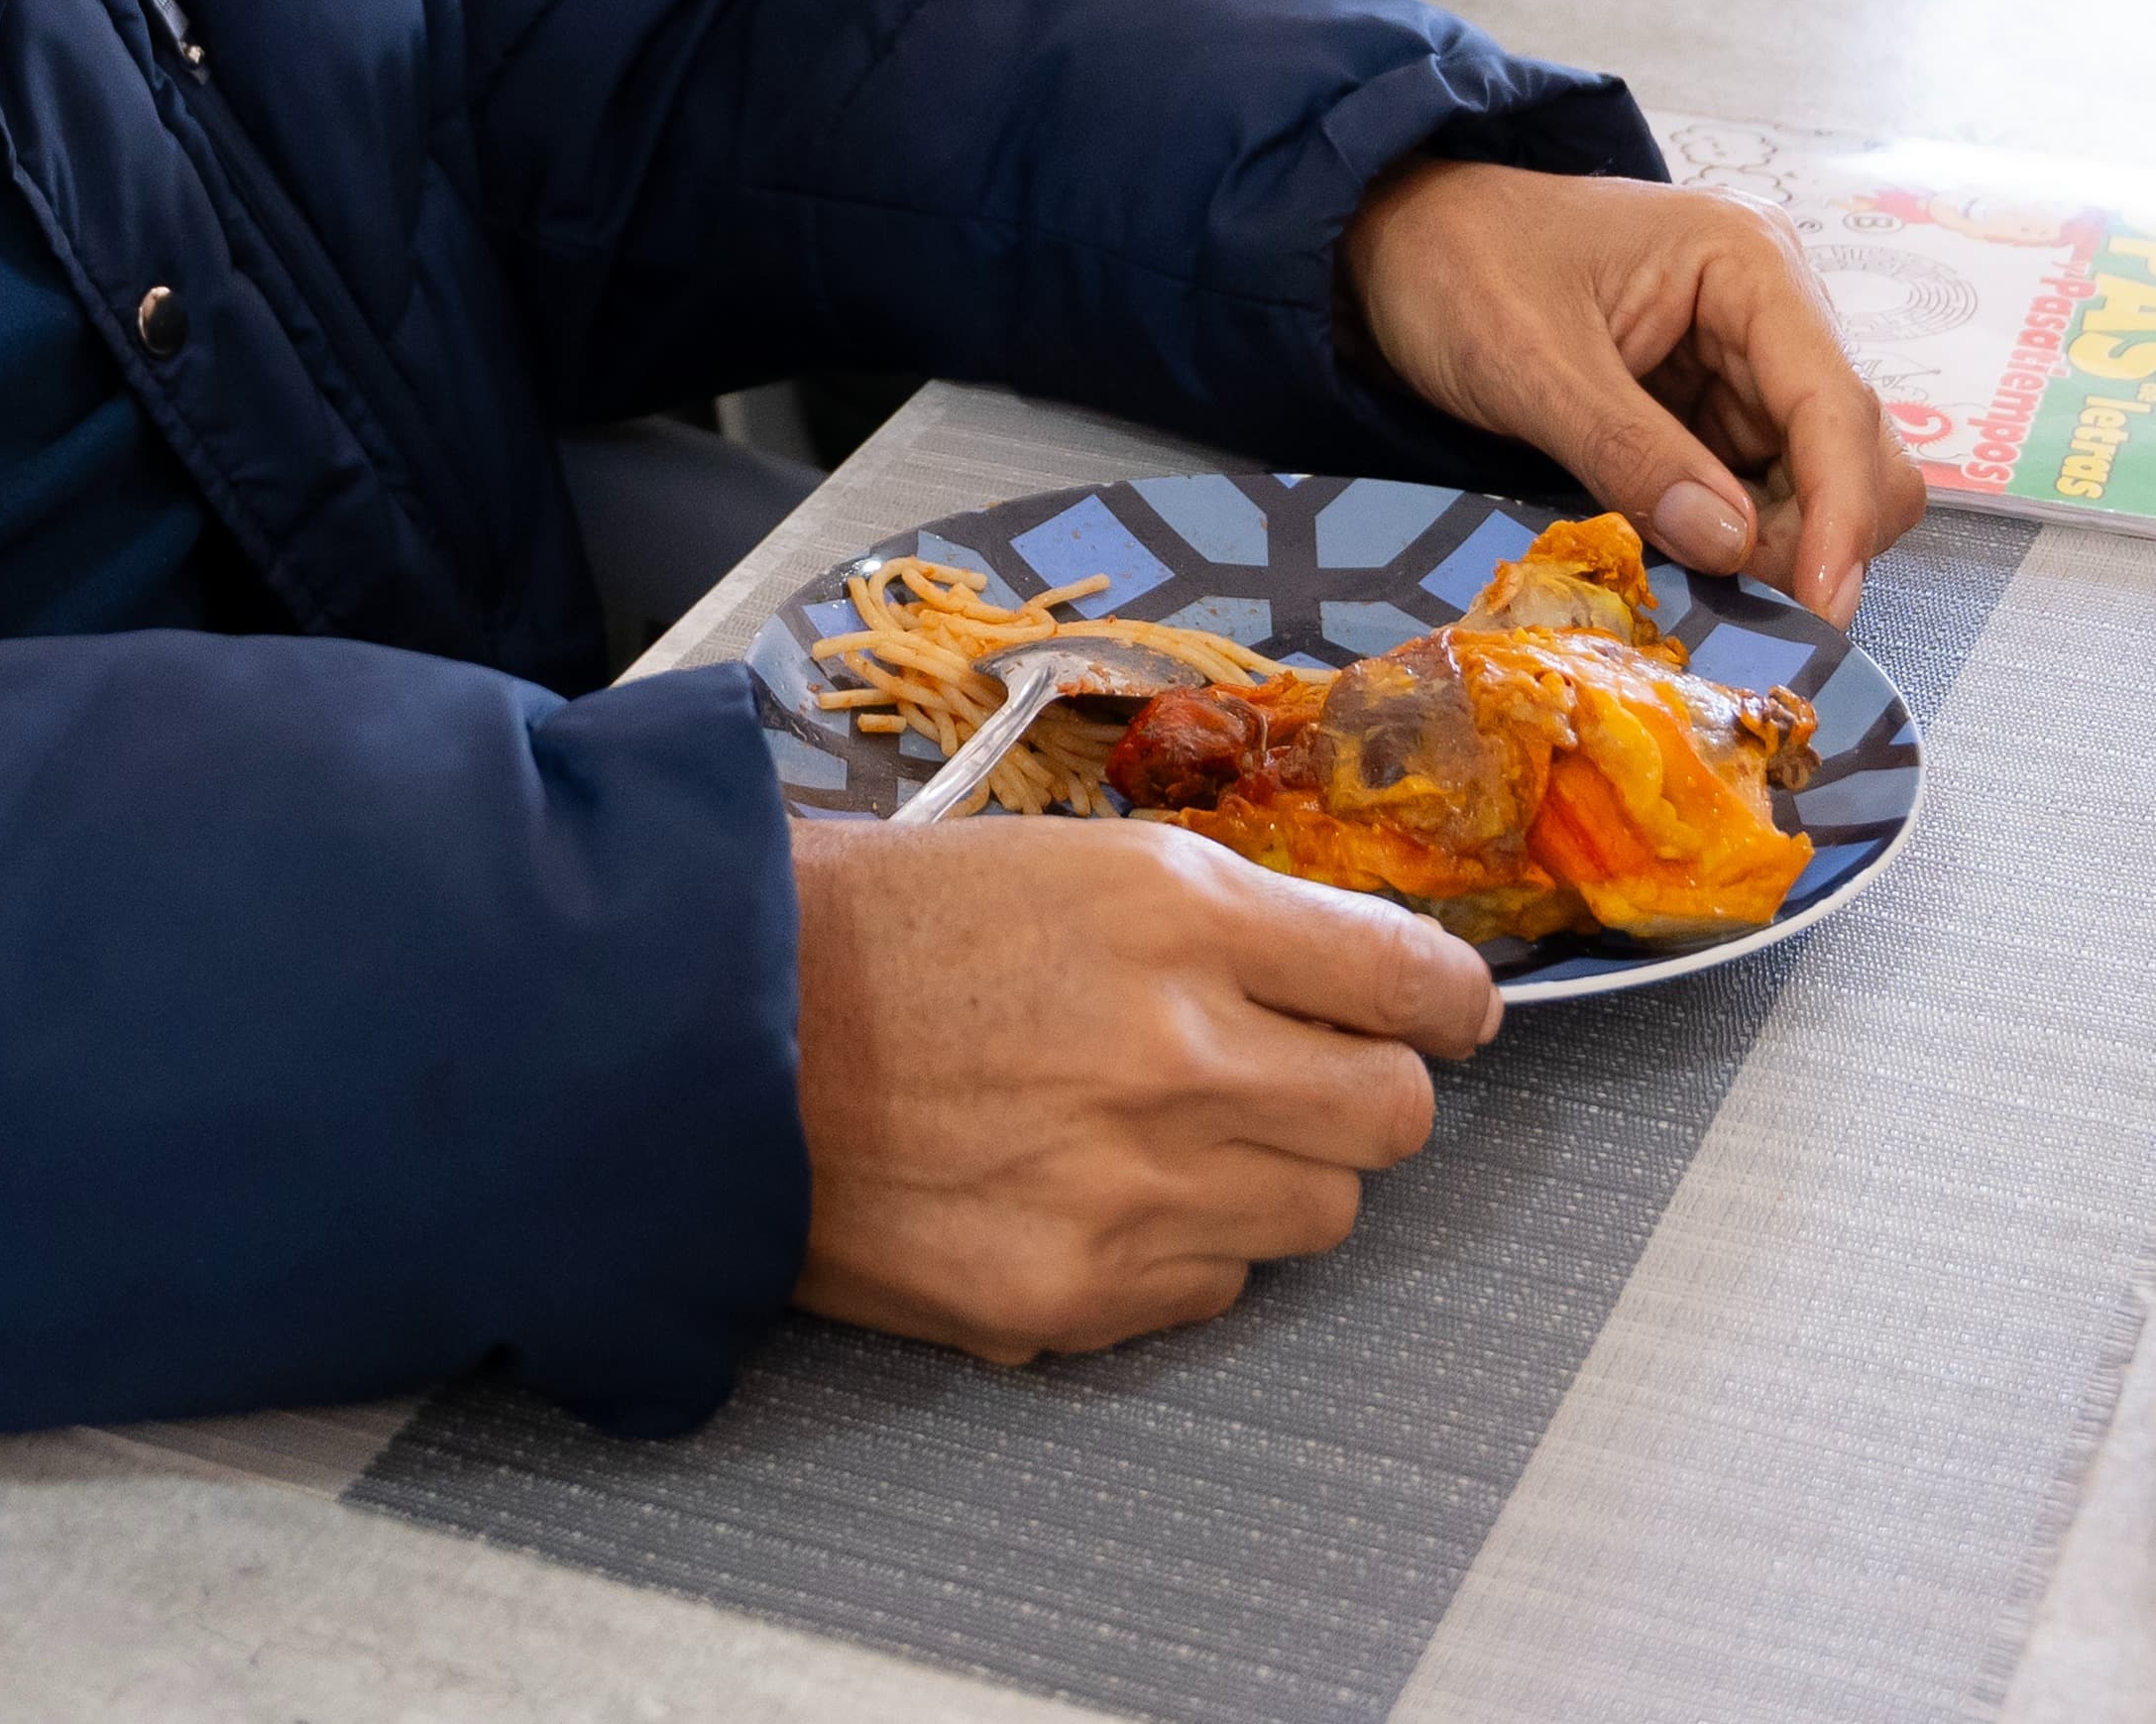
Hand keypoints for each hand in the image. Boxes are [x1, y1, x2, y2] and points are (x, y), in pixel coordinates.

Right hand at [789, 812, 1497, 1360]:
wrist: (706, 1035)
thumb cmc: (874, 930)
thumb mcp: (1067, 862)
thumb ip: (1222, 922)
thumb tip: (1354, 984)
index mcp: (1181, 912)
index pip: (1413, 979)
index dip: (1450, 1003)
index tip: (1449, 1016)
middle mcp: (1182, 1050)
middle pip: (1395, 1115)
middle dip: (1361, 1093)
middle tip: (1293, 1078)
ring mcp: (1136, 1186)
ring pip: (1319, 1214)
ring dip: (1270, 1177)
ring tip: (1159, 1139)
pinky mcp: (1078, 1294)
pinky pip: (1214, 1291)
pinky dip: (1178, 1254)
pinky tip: (1085, 1197)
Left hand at [1338, 159, 1928, 621]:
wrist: (1396, 240)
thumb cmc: (1455, 267)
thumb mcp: (1529, 364)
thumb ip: (1629, 452)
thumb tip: (1731, 546)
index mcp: (1749, 261)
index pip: (1833, 402)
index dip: (1839, 513)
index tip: (1823, 607)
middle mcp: (1773, 305)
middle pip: (1854, 446)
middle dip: (1815, 535)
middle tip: (1741, 607)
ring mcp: (1748, 357)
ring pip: (1819, 478)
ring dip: (1778, 545)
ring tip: (1694, 579)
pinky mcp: (1715, 403)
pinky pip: (1761, 487)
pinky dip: (1738, 535)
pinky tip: (1684, 558)